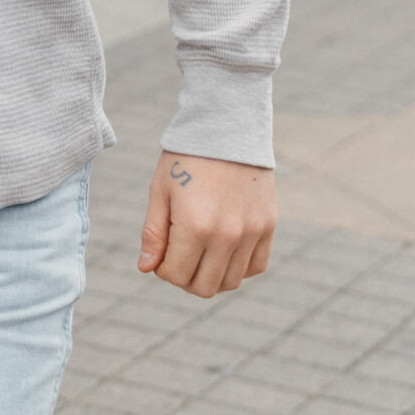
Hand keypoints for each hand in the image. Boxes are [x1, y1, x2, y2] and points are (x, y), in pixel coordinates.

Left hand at [139, 152, 275, 296]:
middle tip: (178, 256)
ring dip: (211, 274)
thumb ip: (153, 233)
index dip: (163, 270)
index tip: (161, 253)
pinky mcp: (268, 226)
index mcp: (195, 227)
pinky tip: (224, 248)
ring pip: (231, 281)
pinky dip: (238, 266)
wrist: (227, 127)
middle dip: (185, 278)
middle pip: (205, 288)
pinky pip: (256, 266)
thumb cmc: (186, 158)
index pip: (176, 276)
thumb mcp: (160, 190)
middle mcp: (227, 236)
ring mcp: (251, 233)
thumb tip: (146, 268)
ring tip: (200, 251)